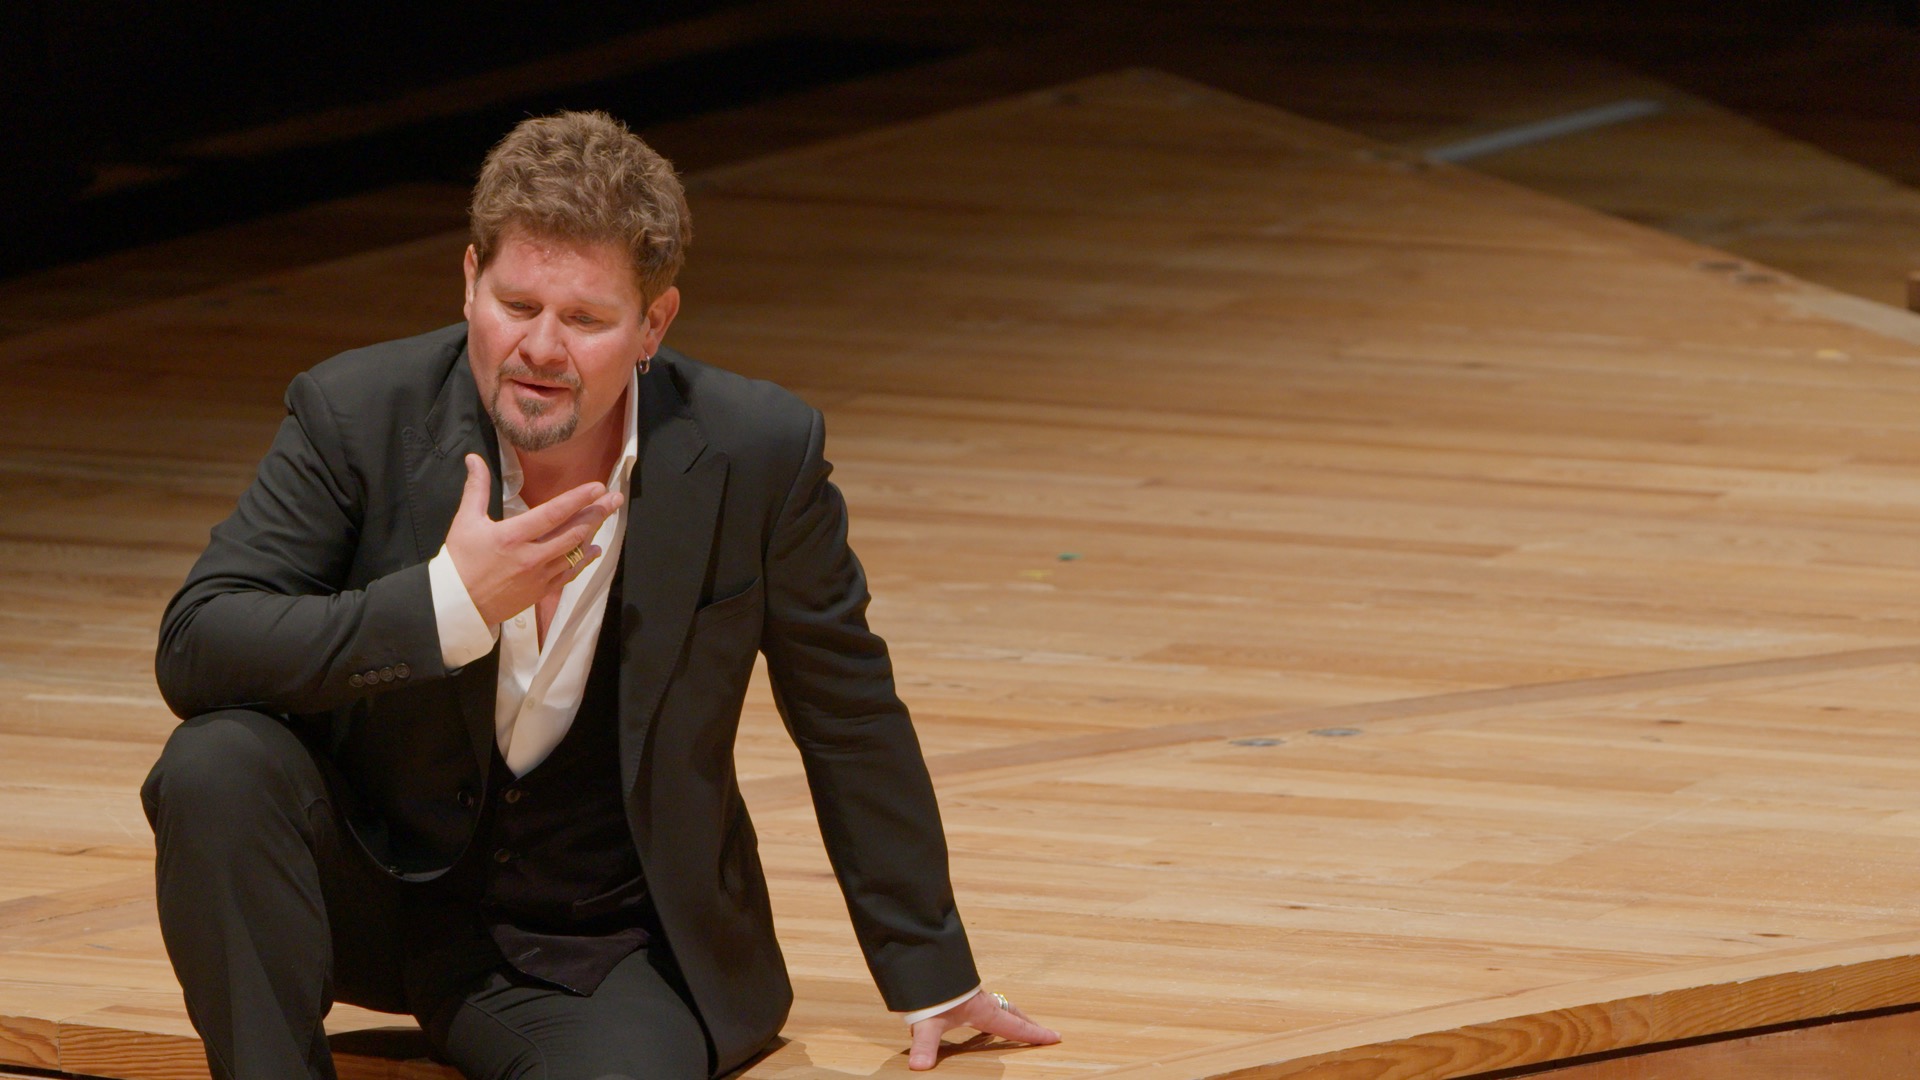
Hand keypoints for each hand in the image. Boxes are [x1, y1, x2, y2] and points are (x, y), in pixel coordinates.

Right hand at [444, 454, 622, 625]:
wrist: (457, 605)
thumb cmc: (460, 561)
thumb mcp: (465, 521)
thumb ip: (476, 488)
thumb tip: (474, 458)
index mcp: (512, 536)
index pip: (553, 513)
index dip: (578, 499)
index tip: (598, 487)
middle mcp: (531, 556)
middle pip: (573, 532)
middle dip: (597, 513)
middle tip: (615, 498)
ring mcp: (538, 576)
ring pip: (574, 552)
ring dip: (593, 533)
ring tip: (607, 515)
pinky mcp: (540, 592)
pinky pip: (569, 574)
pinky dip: (583, 560)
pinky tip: (595, 550)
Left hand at [908, 990, 1059, 1069]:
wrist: (918, 956)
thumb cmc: (927, 990)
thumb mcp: (927, 1022)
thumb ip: (925, 1045)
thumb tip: (920, 1066)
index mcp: (984, 1011)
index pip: (1015, 1027)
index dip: (1035, 1034)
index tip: (1055, 1037)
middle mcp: (982, 1001)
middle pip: (1012, 1013)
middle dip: (1027, 1023)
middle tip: (1040, 1031)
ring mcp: (972, 993)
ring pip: (999, 1004)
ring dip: (1010, 1013)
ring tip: (1014, 1021)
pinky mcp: (960, 987)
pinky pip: (983, 999)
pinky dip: (991, 1006)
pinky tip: (978, 1011)